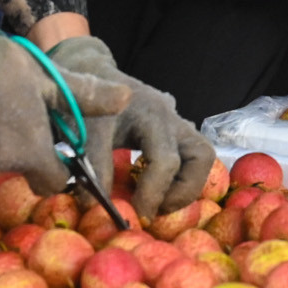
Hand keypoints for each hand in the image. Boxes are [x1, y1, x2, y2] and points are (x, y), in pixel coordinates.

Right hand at [0, 11, 130, 191]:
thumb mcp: (47, 76)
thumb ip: (85, 95)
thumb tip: (127, 98)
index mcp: (31, 152)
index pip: (55, 182)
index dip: (60, 166)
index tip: (56, 144)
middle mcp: (1, 166)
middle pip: (24, 165)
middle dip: (27, 146)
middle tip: (21, 108)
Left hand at [48, 37, 215, 219]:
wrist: (89, 73)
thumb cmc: (85, 101)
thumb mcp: (85, 132)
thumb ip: (94, 167)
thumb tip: (97, 208)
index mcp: (151, 114)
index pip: (165, 161)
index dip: (152, 193)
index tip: (134, 213)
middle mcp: (171, 117)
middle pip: (201, 156)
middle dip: (182, 191)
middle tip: (155, 210)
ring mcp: (176, 122)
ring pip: (202, 156)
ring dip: (186, 185)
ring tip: (158, 203)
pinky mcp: (173, 131)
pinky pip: (191, 157)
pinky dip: (179, 178)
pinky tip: (154, 188)